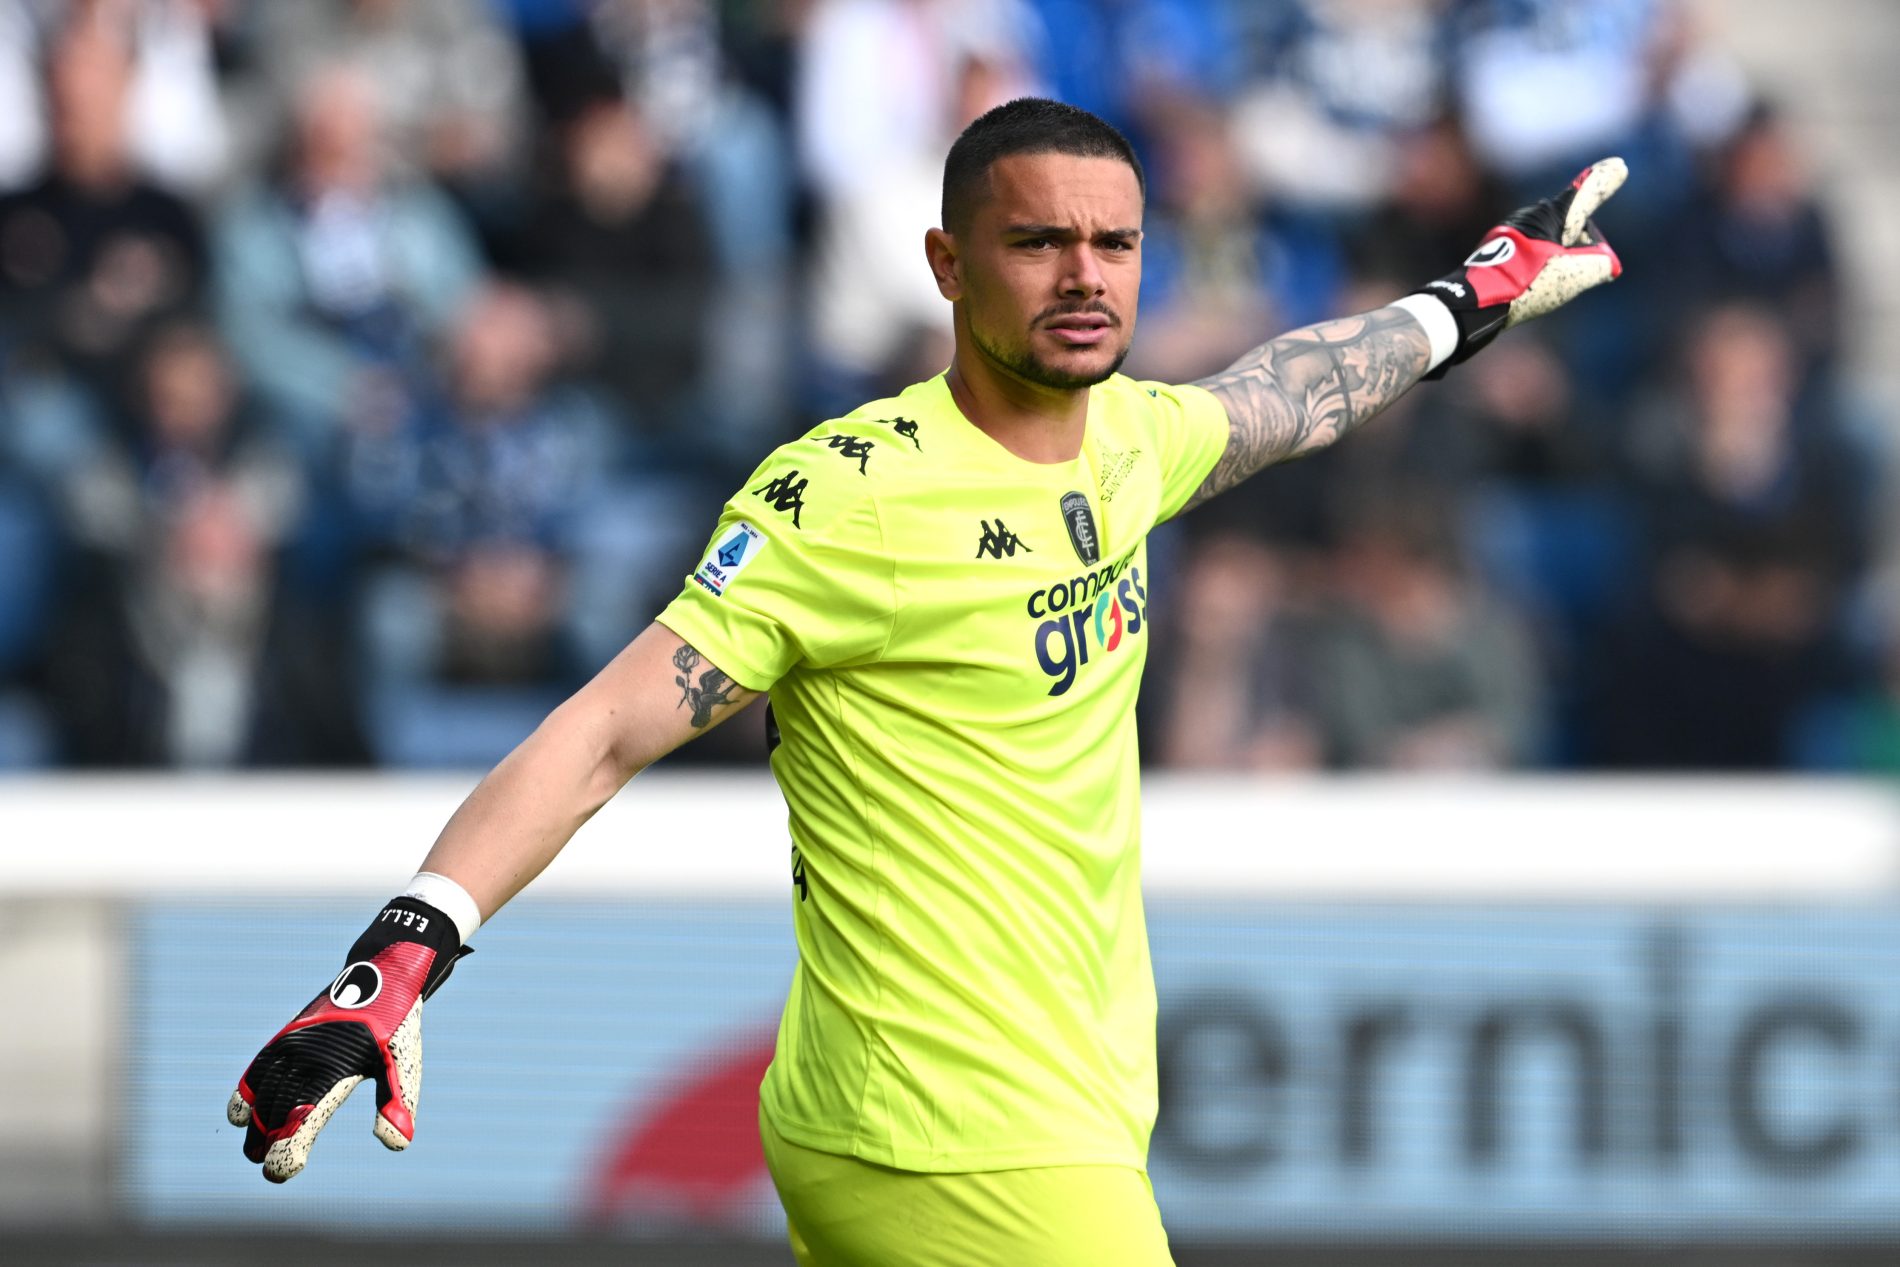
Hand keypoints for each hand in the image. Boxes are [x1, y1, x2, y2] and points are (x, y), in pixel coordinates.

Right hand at [228, 898, 468, 1181]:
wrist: (383, 973)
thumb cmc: (397, 1024)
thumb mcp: (403, 1062)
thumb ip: (397, 1103)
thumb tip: (396, 1143)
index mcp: (333, 1065)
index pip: (303, 1114)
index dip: (290, 1145)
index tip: (284, 1169)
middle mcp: (305, 1054)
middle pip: (276, 1109)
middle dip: (270, 1143)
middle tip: (275, 1173)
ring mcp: (291, 1044)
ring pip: (262, 1093)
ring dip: (257, 1124)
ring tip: (257, 1151)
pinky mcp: (286, 1036)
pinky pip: (257, 1069)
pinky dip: (247, 1093)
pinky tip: (243, 1116)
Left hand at [1412, 157, 1625, 377]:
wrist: (1473, 303)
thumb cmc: (1524, 284)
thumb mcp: (1574, 275)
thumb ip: (1601, 264)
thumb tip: (1607, 264)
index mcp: (1552, 215)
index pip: (1586, 193)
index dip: (1605, 180)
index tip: (1618, 165)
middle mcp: (1531, 215)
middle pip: (1570, 226)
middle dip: (1579, 247)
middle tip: (1573, 274)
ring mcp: (1511, 231)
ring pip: (1549, 242)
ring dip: (1557, 260)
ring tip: (1541, 286)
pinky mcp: (1497, 248)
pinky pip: (1530, 253)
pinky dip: (1538, 268)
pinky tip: (1527, 288)